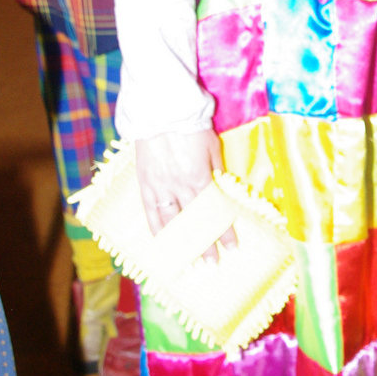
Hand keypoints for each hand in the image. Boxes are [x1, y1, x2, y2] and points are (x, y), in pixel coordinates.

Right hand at [135, 128, 235, 258]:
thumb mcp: (212, 145)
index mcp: (199, 177)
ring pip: (172, 222)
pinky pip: (150, 212)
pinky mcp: (145, 184)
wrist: (159, 111)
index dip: (223, 231)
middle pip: (195, 222)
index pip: (214, 211)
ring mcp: (160, 187)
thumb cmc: (190, 125)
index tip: (232, 247)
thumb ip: (216, 169)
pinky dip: (156, 229)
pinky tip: (162, 242)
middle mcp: (180, 187)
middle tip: (212, 263)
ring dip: (181, 243)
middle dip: (204, 244)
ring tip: (188, 261)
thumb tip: (222, 188)